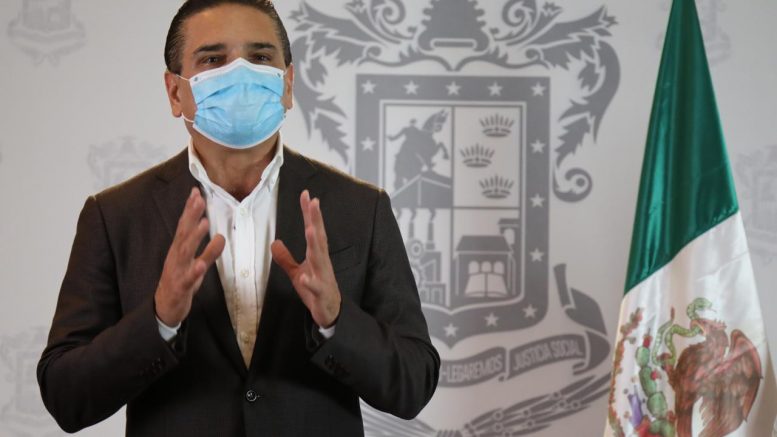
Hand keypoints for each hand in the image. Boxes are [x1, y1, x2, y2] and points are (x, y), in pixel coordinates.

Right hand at [155, 187, 224, 326]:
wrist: (165, 308)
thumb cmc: (181, 283)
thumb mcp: (197, 265)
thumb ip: (209, 252)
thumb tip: (222, 236)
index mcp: (178, 251)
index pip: (184, 226)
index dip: (190, 210)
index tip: (196, 192)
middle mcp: (176, 258)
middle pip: (183, 234)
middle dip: (190, 216)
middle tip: (199, 199)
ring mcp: (177, 272)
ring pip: (185, 253)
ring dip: (194, 237)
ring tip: (204, 223)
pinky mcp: (180, 287)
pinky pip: (188, 279)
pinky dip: (194, 271)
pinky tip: (201, 265)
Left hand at [271, 190, 340, 327]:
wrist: (330, 312)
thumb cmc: (315, 290)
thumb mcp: (297, 272)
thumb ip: (286, 258)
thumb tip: (274, 242)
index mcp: (316, 254)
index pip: (313, 229)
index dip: (309, 213)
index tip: (306, 195)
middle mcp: (322, 261)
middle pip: (318, 237)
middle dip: (316, 220)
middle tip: (313, 202)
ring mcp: (323, 276)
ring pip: (319, 258)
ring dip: (315, 244)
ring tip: (310, 230)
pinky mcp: (321, 292)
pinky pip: (316, 286)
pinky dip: (311, 282)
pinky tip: (305, 277)